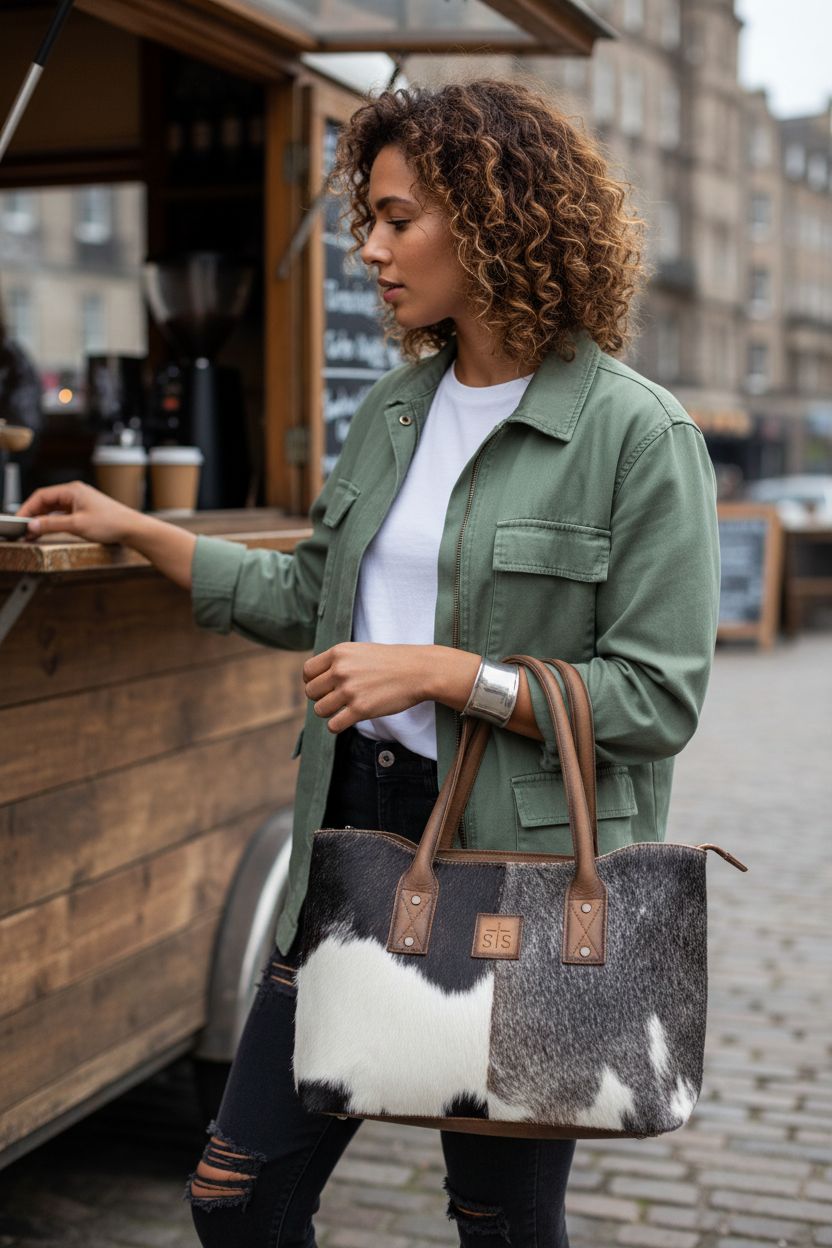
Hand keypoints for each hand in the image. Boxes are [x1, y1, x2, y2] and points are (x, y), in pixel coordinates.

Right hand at [17, 481, 141, 544]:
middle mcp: (75, 493)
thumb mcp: (77, 525)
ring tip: (32, 533)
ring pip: (54, 509)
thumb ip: (52, 525)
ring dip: (42, 520)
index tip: (18, 522)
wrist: (133, 529)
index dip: (27, 509)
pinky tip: (48, 531)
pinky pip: (63, 514)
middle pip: (46, 502)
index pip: (41, 495)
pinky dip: (53, 522)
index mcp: (72, 490)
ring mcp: (81, 502)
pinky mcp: (85, 511)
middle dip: (33, 515)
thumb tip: (32, 525)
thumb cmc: (111, 523)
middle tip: (23, 530)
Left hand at [303, 642, 430, 732]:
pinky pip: (333, 725)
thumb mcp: (360, 651)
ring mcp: (350, 690)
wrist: (418, 670)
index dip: (312, 681)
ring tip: (342, 709)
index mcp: (339, 652)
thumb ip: (339, 661)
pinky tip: (347, 720)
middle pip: (311, 692)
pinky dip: (337, 726)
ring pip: (320, 710)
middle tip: (337, 699)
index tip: (324, 686)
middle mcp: (341, 670)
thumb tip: (316, 678)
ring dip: (329, 713)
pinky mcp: (360, 709)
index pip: (308, 671)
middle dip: (321, 698)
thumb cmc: (391, 661)